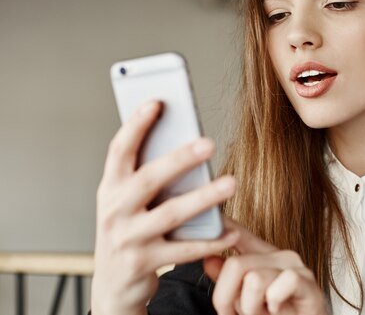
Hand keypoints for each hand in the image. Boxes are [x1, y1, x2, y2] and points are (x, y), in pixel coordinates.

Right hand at [91, 101, 239, 314]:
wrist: (114, 286)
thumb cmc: (129, 231)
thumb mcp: (127, 203)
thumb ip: (148, 176)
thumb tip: (188, 142)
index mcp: (109, 188)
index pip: (119, 150)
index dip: (136, 125)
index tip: (157, 102)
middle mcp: (114, 210)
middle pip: (148, 179)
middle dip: (179, 159)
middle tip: (209, 143)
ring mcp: (127, 238)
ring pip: (170, 214)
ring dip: (203, 198)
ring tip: (231, 183)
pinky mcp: (143, 263)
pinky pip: (183, 249)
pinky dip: (209, 240)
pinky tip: (230, 231)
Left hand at [205, 219, 328, 314]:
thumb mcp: (245, 301)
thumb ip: (228, 282)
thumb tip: (209, 259)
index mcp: (263, 257)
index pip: (240, 235)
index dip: (225, 224)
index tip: (215, 215)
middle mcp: (280, 256)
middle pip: (235, 265)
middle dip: (227, 299)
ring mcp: (296, 267)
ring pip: (254, 280)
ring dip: (251, 308)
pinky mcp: (310, 284)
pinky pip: (281, 285)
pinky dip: (275, 303)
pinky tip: (280, 310)